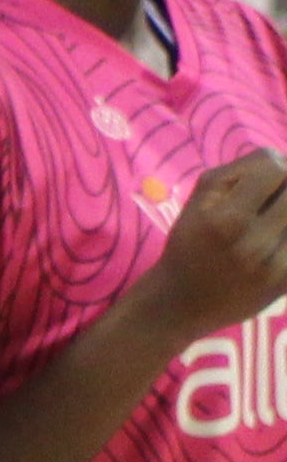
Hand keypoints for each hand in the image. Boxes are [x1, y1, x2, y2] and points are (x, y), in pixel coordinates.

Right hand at [136, 151, 286, 345]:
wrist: (184, 301)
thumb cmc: (190, 244)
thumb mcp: (197, 201)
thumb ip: (238, 172)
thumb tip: (282, 159)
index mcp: (226, 218)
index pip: (275, 168)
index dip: (276, 166)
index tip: (270, 176)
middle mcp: (254, 241)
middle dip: (286, 188)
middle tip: (274, 198)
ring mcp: (276, 265)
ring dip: (286, 210)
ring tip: (274, 218)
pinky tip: (277, 236)